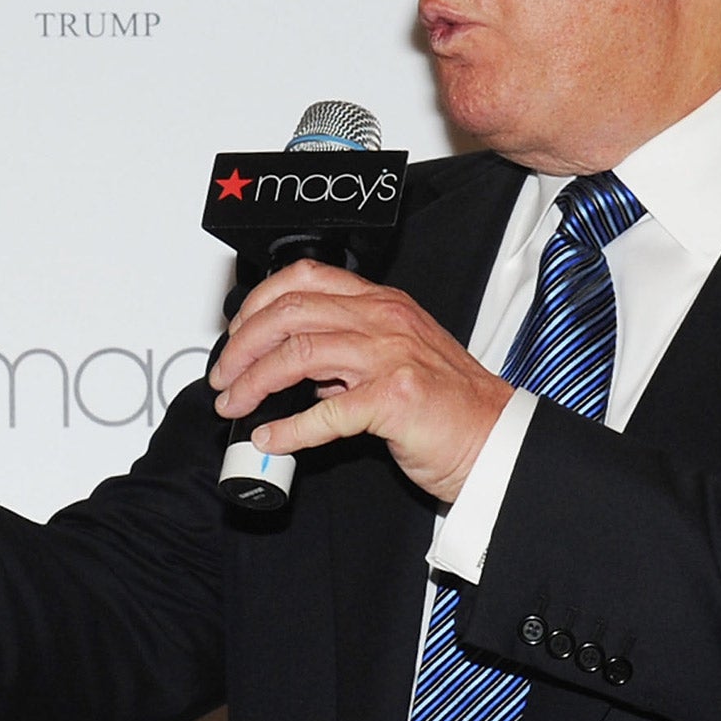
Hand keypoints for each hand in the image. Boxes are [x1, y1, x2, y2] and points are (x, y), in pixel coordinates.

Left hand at [207, 259, 512, 501]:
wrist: (497, 441)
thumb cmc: (450, 406)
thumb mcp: (397, 357)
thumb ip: (349, 352)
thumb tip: (294, 368)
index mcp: (382, 304)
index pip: (303, 279)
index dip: (256, 304)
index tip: (236, 335)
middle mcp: (384, 321)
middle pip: (288, 313)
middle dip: (241, 345)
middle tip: (223, 376)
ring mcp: (390, 357)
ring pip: (297, 354)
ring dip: (253, 382)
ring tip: (236, 404)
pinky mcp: (394, 401)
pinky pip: (324, 413)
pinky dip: (288, 429)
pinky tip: (272, 438)